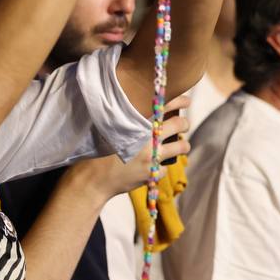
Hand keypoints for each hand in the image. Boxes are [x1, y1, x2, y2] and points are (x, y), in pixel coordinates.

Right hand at [64, 95, 190, 198]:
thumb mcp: (111, 130)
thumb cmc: (97, 152)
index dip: (179, 101)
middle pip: (180, 125)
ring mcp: (152, 157)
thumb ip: (129, 122)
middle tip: (183, 125)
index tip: (186, 101)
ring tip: (178, 146)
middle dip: (185, 124)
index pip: (164, 105)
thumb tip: (144, 114)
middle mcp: (148, 138)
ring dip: (182, 145)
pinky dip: (160, 166)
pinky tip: (152, 166)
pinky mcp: (152, 173)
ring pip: (182, 147)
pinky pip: (166, 167)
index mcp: (137, 124)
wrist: (92, 179)